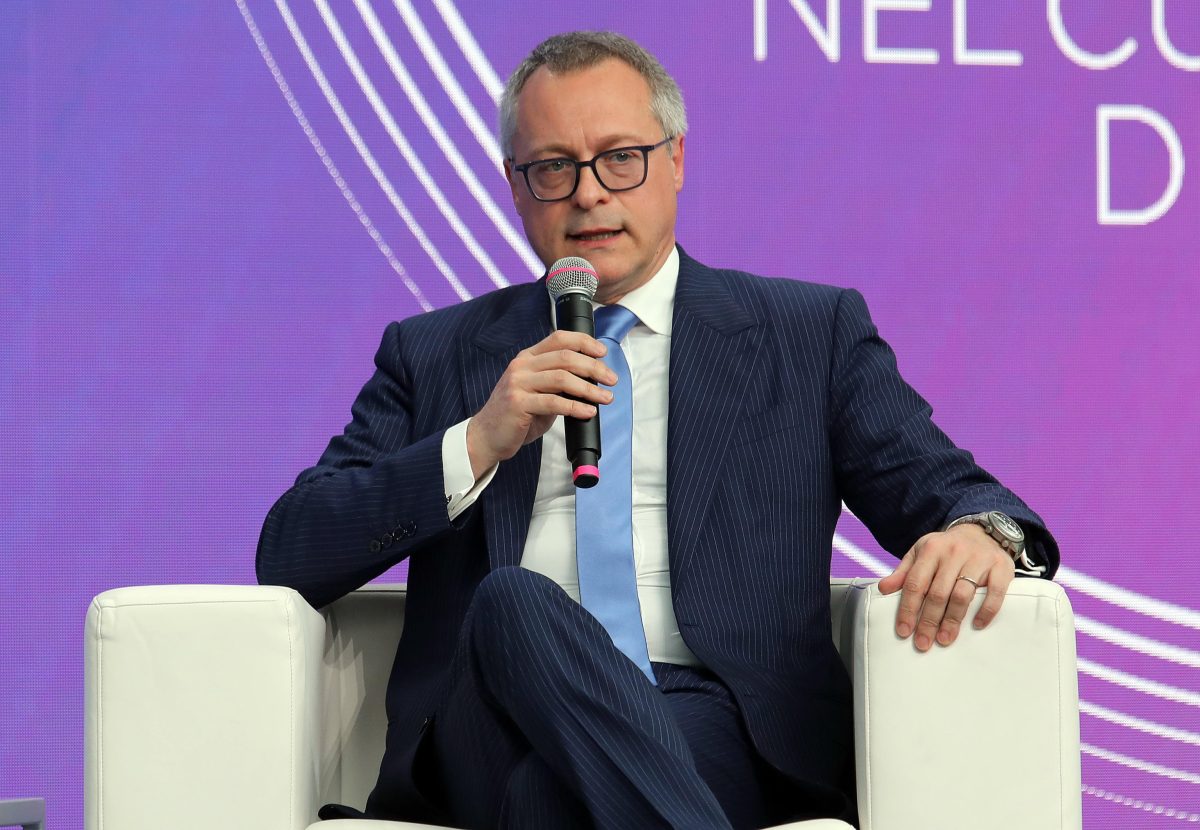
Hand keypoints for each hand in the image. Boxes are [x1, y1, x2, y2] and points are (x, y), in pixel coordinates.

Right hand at [466, 330, 616, 478]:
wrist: (487, 436)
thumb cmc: (517, 416)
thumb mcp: (538, 393)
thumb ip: (558, 384)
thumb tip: (590, 381)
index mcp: (527, 358)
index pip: (559, 338)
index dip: (584, 342)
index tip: (602, 352)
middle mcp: (522, 366)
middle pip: (565, 357)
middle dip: (594, 367)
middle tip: (611, 379)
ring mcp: (518, 384)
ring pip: (562, 378)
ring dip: (589, 388)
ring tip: (606, 397)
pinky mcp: (518, 404)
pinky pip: (554, 402)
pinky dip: (576, 407)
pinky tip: (588, 412)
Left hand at [877, 523, 1014, 651]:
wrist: (981, 532)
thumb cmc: (946, 549)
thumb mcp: (921, 553)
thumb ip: (903, 572)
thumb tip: (882, 589)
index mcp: (931, 549)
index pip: (916, 583)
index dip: (908, 609)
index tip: (904, 631)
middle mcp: (954, 552)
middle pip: (938, 593)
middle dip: (928, 621)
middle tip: (923, 643)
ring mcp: (979, 559)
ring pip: (962, 594)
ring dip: (952, 620)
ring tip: (945, 639)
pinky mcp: (1001, 567)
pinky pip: (994, 592)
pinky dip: (986, 611)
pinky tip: (977, 625)